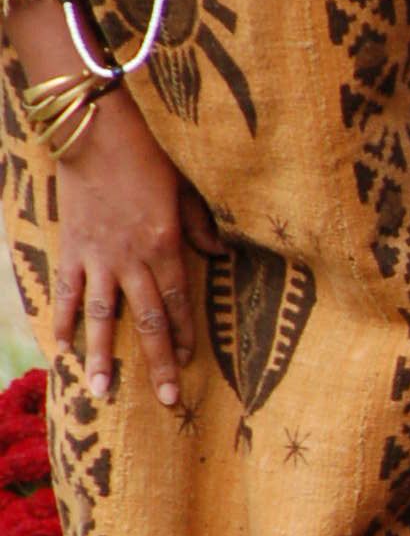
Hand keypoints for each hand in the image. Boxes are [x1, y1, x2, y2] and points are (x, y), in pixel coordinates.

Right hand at [51, 90, 223, 409]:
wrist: (95, 135)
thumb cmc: (146, 159)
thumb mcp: (185, 190)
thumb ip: (202, 226)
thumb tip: (220, 256)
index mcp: (165, 246)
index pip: (179, 302)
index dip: (184, 335)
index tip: (187, 364)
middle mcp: (133, 259)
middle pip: (149, 320)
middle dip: (157, 363)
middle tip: (165, 400)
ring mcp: (99, 257)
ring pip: (104, 317)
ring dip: (103, 356)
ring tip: (101, 392)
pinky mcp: (72, 249)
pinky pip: (69, 292)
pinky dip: (65, 320)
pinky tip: (63, 349)